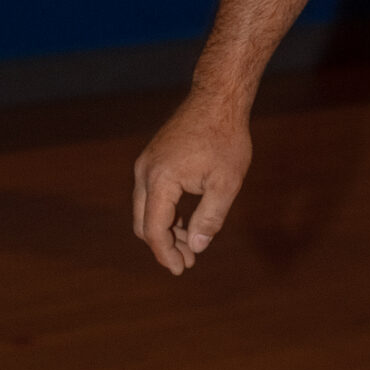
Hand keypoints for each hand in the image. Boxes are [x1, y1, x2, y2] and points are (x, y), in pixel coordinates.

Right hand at [132, 87, 253, 274]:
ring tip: (189, 246)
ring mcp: (146, 164)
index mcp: (160, 180)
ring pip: (145, 210)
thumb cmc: (225, 138)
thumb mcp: (226, 183)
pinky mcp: (152, 159)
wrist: (217, 99)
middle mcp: (145, 173)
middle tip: (187, 261)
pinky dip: (164, 213)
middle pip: (143, 223)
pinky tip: (184, 223)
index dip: (166, 254)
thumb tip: (195, 247)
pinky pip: (151, 195)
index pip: (154, 230)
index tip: (181, 269)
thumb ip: (209, 218)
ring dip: (164, 230)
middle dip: (163, 246)